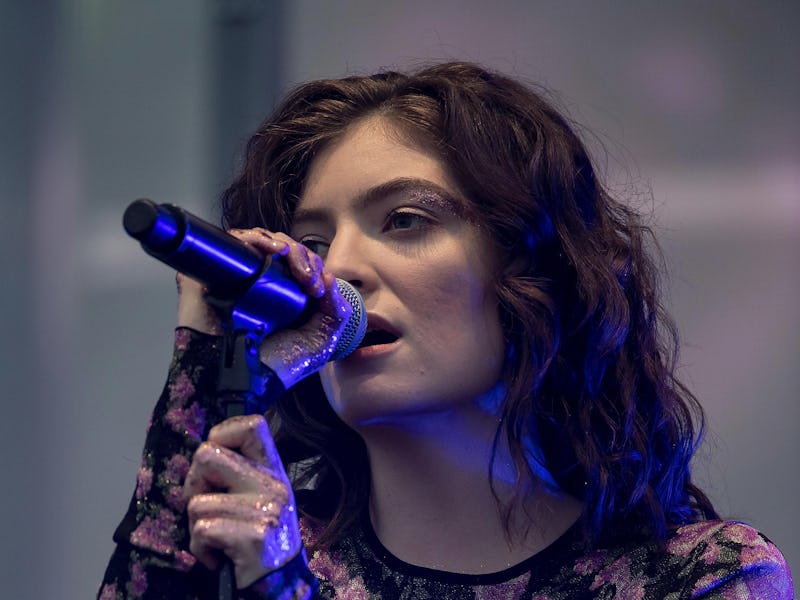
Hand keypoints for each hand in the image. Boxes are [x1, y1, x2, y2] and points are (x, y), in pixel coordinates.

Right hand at [176, 228, 352, 387]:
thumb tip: (330, 278)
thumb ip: (334, 312)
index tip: (319, 288)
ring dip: (284, 245)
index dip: (314, 266)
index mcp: (283, 296)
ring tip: (293, 264)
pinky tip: (273, 252)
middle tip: (309, 281)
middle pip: (283, 248)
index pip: (301, 263)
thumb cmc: (275, 367)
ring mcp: (236, 277)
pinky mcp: (213, 274)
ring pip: (260, 240)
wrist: (242, 382)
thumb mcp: (319, 341)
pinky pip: (232, 242)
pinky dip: (254, 238)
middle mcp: (260, 283)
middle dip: (304, 257)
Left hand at [184, 414, 300, 587]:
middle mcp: (274, 483)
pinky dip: (200, 550)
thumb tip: (203, 453)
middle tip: (205, 510)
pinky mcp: (255, 536)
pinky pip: (202, 531)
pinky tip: (219, 558)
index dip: (221, 433)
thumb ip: (238, 472)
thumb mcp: (258, 498)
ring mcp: (266, 509)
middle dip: (192, 486)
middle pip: (206, 455)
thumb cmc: (259, 541)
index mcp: (273, 469)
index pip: (252, 424)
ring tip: (217, 540)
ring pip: (196, 502)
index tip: (214, 461)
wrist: (280, 586)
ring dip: (195, 527)